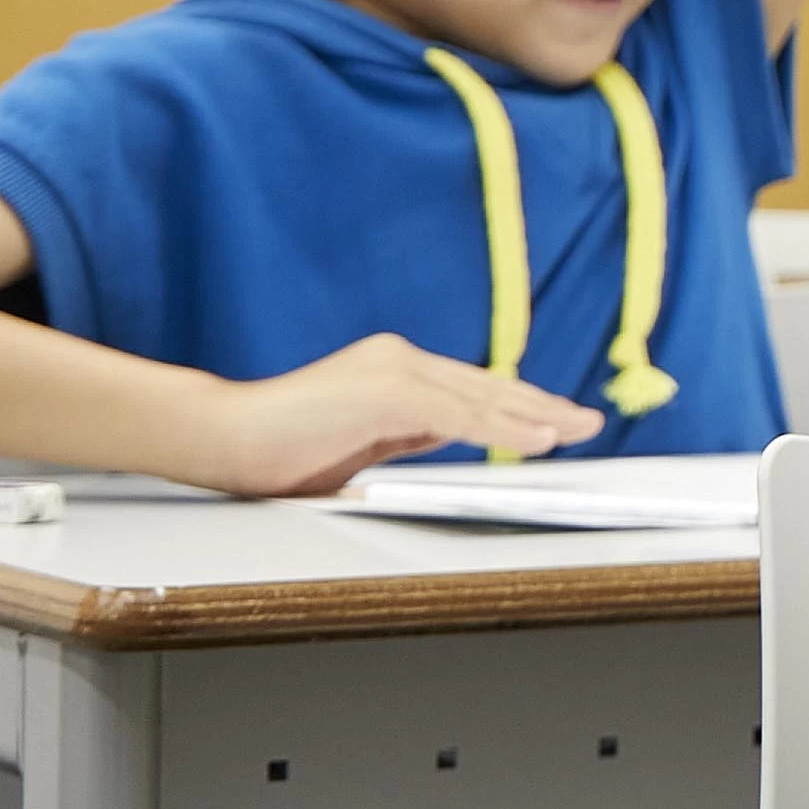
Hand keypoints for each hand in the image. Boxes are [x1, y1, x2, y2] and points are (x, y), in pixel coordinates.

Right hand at [193, 338, 603, 499]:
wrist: (219, 439)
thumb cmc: (280, 449)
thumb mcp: (366, 443)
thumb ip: (412, 434)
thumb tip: (459, 440)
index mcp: (395, 371)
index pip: (475, 389)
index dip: (522, 406)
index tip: (560, 420)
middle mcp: (400, 359)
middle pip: (489, 387)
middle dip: (542, 407)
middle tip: (588, 422)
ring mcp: (391, 371)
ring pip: (480, 397)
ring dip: (534, 417)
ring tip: (576, 430)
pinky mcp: (382, 392)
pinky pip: (455, 414)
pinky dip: (499, 429)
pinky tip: (535, 440)